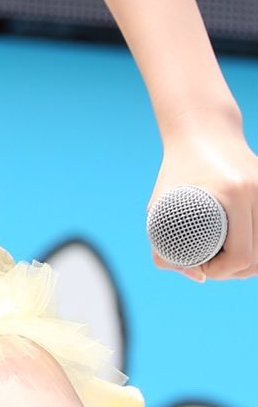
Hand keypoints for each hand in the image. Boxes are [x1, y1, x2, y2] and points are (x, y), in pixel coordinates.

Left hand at [149, 122, 257, 280]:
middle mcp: (256, 191)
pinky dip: (257, 244)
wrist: (203, 130)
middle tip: (210, 266)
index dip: (220, 272)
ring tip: (224, 259)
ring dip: (249, 261)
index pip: (240, 256)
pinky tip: (242, 247)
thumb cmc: (176, 170)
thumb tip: (196, 276)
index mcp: (232, 194)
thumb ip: (162, 246)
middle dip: (234, 272)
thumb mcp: (159, 205)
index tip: (200, 268)